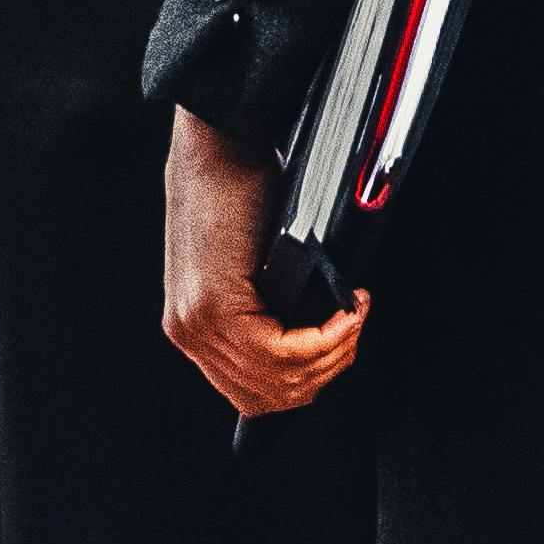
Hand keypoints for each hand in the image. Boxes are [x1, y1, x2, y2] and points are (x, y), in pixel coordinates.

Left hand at [162, 104, 361, 415]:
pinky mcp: (213, 306)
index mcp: (194, 328)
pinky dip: (327, 337)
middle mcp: (189, 332)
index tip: (339, 353)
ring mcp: (196, 323)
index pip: (253, 396)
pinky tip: (346, 310)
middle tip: (354, 329)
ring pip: (282, 378)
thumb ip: (269, 314)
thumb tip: (317, 346)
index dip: (308, 382)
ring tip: (354, 315)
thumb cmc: (241, 191)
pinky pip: (282, 353)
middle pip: (273, 396)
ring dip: (333, 350)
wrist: (218, 148)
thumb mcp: (251, 270)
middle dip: (329, 368)